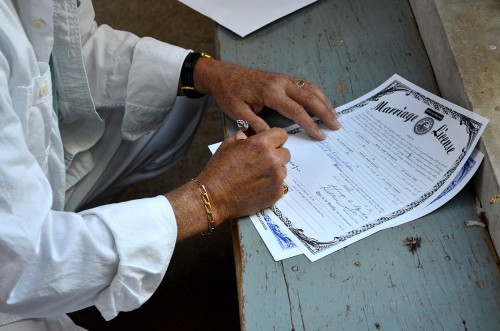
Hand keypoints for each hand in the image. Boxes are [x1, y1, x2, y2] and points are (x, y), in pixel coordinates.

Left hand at [194, 59, 339, 139]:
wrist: (222, 75)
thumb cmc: (229, 94)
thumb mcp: (237, 113)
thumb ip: (255, 125)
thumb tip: (273, 138)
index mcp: (270, 93)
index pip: (296, 110)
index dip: (310, 124)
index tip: (320, 136)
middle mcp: (280, 83)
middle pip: (309, 97)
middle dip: (325, 112)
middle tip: (336, 126)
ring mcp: (282, 78)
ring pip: (310, 88)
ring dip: (324, 101)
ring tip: (334, 115)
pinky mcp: (281, 78)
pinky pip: (304, 84)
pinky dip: (316, 93)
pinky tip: (321, 101)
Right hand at [198, 128, 289, 221]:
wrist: (214, 197)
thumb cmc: (219, 171)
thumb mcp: (228, 144)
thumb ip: (245, 136)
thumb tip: (251, 134)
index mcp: (262, 145)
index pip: (282, 134)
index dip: (275, 138)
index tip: (270, 143)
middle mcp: (273, 160)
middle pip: (285, 153)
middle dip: (275, 155)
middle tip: (261, 161)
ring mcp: (277, 179)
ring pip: (283, 169)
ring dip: (274, 171)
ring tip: (256, 176)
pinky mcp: (277, 193)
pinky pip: (280, 185)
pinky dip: (271, 185)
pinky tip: (257, 187)